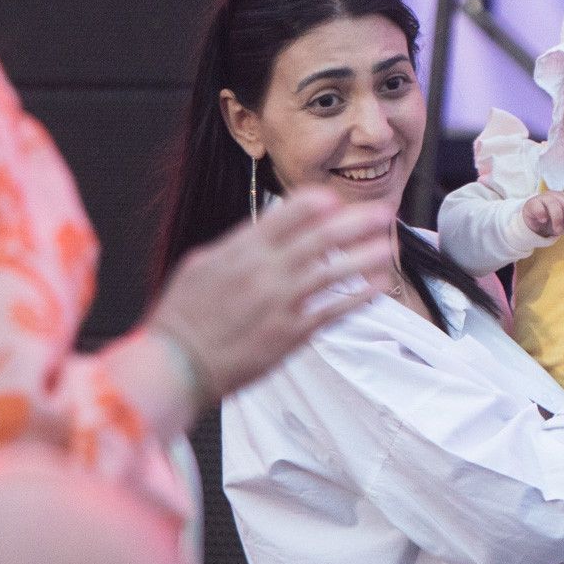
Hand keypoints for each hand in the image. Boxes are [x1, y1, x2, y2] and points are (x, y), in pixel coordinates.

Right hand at [148, 187, 395, 400]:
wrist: (176, 364)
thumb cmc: (182, 318)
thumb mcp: (200, 265)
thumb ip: (235, 246)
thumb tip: (261, 230)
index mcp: (241, 250)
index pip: (289, 213)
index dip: (318, 202)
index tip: (336, 199)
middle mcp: (266, 271)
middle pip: (322, 236)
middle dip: (357, 221)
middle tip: (382, 212)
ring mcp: (281, 303)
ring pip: (335, 271)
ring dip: (365, 256)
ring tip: (388, 247)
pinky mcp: (290, 334)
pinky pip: (333, 310)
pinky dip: (358, 297)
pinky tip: (376, 288)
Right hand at [522, 191, 563, 237]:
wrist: (533, 226)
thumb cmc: (551, 223)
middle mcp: (556, 196)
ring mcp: (543, 198)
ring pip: (554, 204)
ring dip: (558, 220)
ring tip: (557, 232)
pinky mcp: (532, 203)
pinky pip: (538, 206)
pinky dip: (541, 214)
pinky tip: (543, 221)